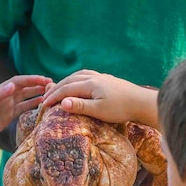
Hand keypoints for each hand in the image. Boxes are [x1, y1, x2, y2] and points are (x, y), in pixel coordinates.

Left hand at [0, 74, 50, 149]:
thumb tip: (13, 85)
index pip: (19, 82)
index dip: (32, 79)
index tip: (45, 80)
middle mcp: (4, 97)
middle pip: (24, 88)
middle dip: (38, 85)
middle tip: (53, 86)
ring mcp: (6, 107)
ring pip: (25, 98)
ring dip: (37, 95)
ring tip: (51, 94)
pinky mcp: (7, 117)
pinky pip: (22, 109)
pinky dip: (32, 106)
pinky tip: (41, 106)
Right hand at [40, 70, 157, 126]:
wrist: (142, 102)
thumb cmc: (121, 109)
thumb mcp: (99, 110)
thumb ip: (80, 106)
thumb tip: (63, 102)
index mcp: (90, 84)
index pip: (66, 89)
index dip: (53, 97)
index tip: (43, 105)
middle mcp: (94, 77)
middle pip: (69, 80)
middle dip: (56, 88)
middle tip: (45, 97)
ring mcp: (101, 77)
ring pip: (77, 75)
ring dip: (65, 82)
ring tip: (57, 89)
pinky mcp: (107, 80)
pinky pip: (86, 75)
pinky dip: (76, 79)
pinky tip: (77, 83)